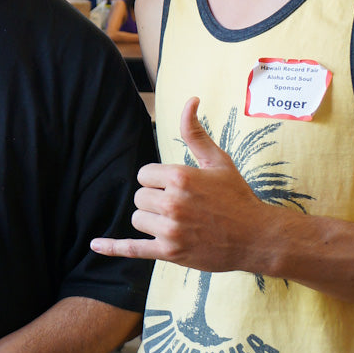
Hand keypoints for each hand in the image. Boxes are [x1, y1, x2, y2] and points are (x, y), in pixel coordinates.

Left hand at [90, 98, 274, 271]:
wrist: (257, 237)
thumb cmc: (237, 195)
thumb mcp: (217, 160)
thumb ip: (195, 132)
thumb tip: (190, 100)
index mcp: (180, 177)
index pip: (144, 175)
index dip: (157, 180)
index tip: (177, 187)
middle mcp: (173, 203)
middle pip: (139, 197)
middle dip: (155, 200)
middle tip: (182, 206)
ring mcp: (171, 230)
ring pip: (138, 219)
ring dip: (151, 220)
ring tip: (178, 222)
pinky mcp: (170, 252)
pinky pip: (133, 249)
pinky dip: (113, 247)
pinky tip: (95, 244)